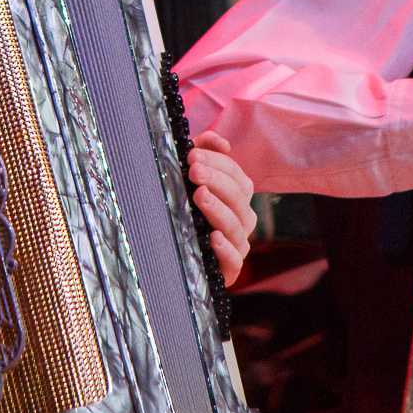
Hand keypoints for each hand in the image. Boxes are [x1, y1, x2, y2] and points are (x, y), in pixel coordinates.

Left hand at [188, 129, 255, 283]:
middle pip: (238, 197)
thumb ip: (204, 152)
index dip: (217, 163)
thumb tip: (221, 143)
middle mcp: (242, 219)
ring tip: (200, 196)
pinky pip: (235, 261)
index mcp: (237, 196)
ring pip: (237, 226)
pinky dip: (226, 249)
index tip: (192, 156)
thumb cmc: (183, 207)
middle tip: (193, 171)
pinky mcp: (229, 270)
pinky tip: (213, 237)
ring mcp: (237, 244)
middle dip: (216, 181)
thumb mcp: (190, 177)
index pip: (236, 175)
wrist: (170, 253)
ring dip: (219, 209)